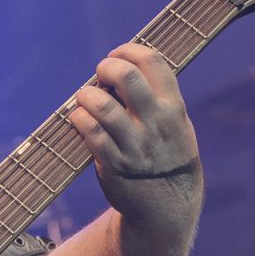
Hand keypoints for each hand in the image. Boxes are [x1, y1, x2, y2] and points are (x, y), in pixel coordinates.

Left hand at [68, 42, 202, 238]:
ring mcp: (135, 145)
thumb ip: (157, 97)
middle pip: (126, 77)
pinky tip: (78, 118)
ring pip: (102, 105)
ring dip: (86, 95)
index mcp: (173, 109)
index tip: (118, 53)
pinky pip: (89, 132)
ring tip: (86, 97)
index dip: (130, 50)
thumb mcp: (176, 124)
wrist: (167, 206)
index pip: (153, 63)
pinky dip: (78, 118)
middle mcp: (156, 124)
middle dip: (107, 67)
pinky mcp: (114, 163)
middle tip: (101, 74)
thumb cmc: (166, 155)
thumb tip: (120, 66)